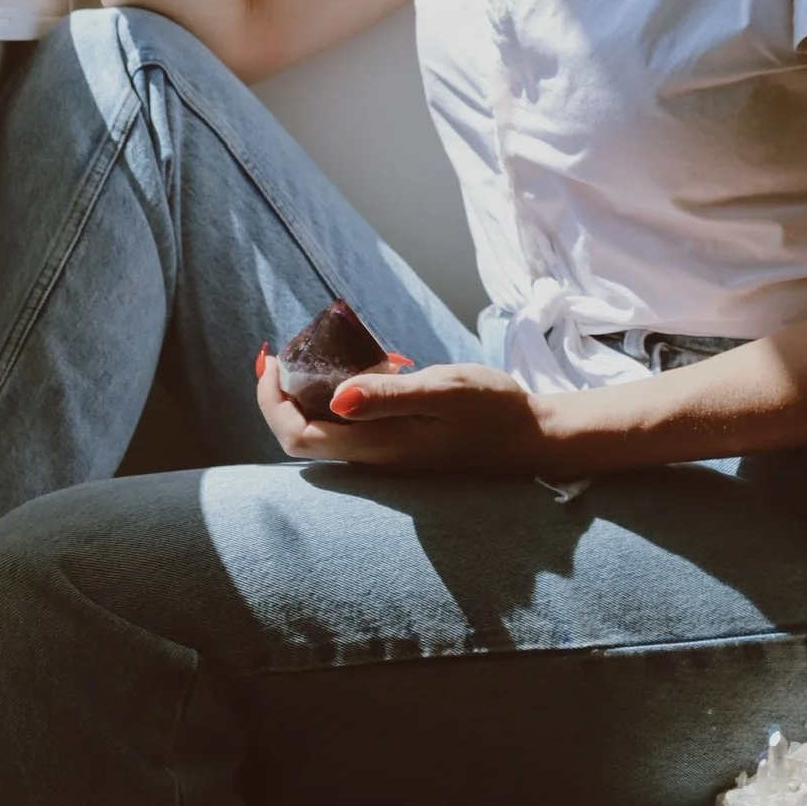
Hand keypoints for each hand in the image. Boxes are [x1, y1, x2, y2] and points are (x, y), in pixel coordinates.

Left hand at [255, 349, 554, 474]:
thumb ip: (390, 396)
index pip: (297, 435)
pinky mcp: (402, 446)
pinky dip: (347, 393)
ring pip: (327, 427)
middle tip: (289, 350)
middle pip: (303, 434)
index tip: (272, 359)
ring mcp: (388, 454)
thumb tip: (335, 396)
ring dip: (316, 390)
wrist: (533, 439)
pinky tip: (374, 365)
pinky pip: (356, 422)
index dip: (272, 401)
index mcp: (377, 447)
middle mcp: (374, 457)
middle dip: (285, 394)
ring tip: (327, 348)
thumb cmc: (492, 411)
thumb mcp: (444, 392)